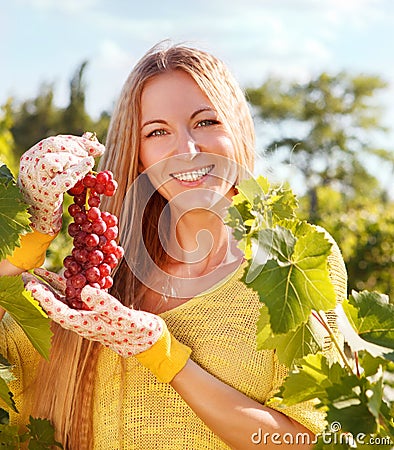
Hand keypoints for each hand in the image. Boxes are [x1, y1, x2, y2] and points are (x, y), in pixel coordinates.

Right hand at [18, 133, 104, 234]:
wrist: (39, 218)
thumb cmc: (50, 192)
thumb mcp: (59, 172)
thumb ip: (72, 156)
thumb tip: (91, 138)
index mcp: (32, 156)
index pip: (55, 141)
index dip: (79, 141)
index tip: (98, 147)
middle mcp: (30, 165)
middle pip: (53, 145)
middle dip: (77, 147)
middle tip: (93, 154)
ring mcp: (36, 179)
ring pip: (53, 160)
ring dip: (74, 159)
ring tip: (88, 163)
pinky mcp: (46, 193)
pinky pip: (62, 180)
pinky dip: (77, 172)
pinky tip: (88, 166)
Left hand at [24, 269, 163, 355]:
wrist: (147, 339)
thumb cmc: (135, 329)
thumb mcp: (122, 315)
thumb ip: (104, 304)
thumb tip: (85, 291)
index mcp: (86, 325)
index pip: (59, 312)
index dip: (45, 300)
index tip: (32, 287)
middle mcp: (83, 321)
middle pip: (56, 306)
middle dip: (42, 292)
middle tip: (28, 278)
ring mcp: (88, 316)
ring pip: (65, 300)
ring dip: (53, 287)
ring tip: (40, 274)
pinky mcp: (95, 311)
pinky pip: (78, 297)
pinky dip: (72, 285)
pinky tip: (68, 276)